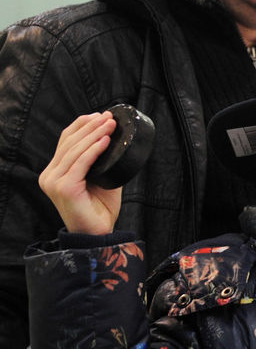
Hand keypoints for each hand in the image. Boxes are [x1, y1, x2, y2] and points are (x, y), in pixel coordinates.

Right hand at [38, 112, 120, 234]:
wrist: (99, 233)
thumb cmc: (100, 208)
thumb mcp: (101, 178)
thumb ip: (101, 161)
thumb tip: (113, 138)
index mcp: (55, 171)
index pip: (66, 140)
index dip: (82, 125)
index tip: (100, 115)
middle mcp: (50, 174)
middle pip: (70, 142)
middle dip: (91, 126)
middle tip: (109, 117)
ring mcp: (54, 181)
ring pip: (75, 150)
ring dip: (95, 134)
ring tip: (111, 124)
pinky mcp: (63, 187)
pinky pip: (80, 163)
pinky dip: (94, 150)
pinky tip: (106, 141)